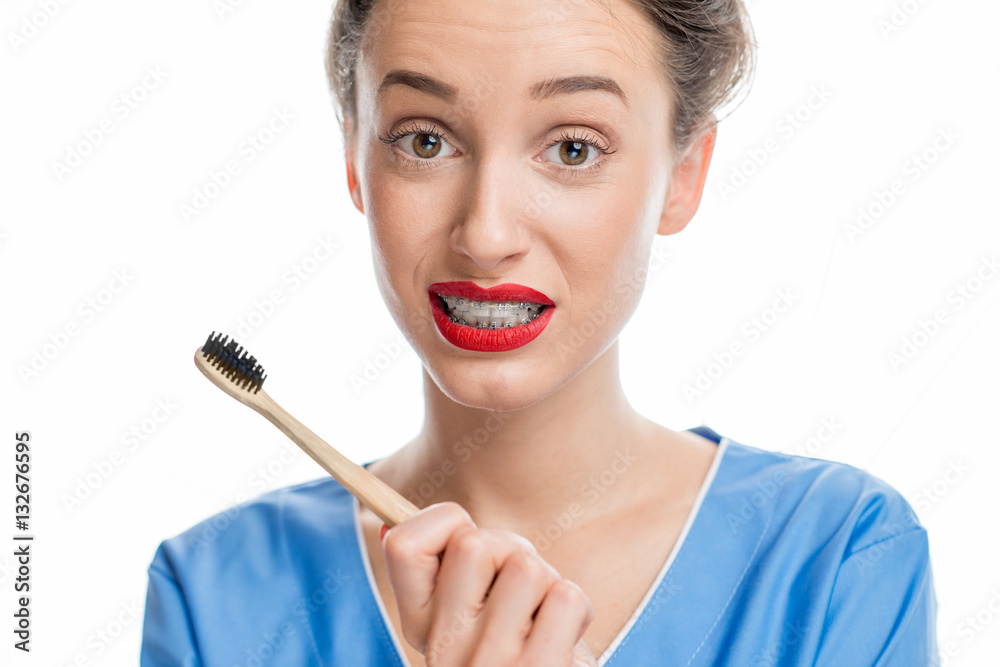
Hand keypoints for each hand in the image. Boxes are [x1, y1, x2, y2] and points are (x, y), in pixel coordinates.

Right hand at [381, 502, 598, 666]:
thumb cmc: (508, 656)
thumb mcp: (463, 622)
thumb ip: (440, 577)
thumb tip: (388, 525)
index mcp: (418, 626)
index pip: (402, 544)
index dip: (441, 522)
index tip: (472, 549)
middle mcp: (445, 646)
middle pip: (474, 543)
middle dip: (510, 549)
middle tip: (519, 588)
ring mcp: (491, 662)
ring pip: (526, 565)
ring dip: (548, 582)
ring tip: (542, 617)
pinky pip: (566, 598)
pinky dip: (577, 611)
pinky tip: (563, 638)